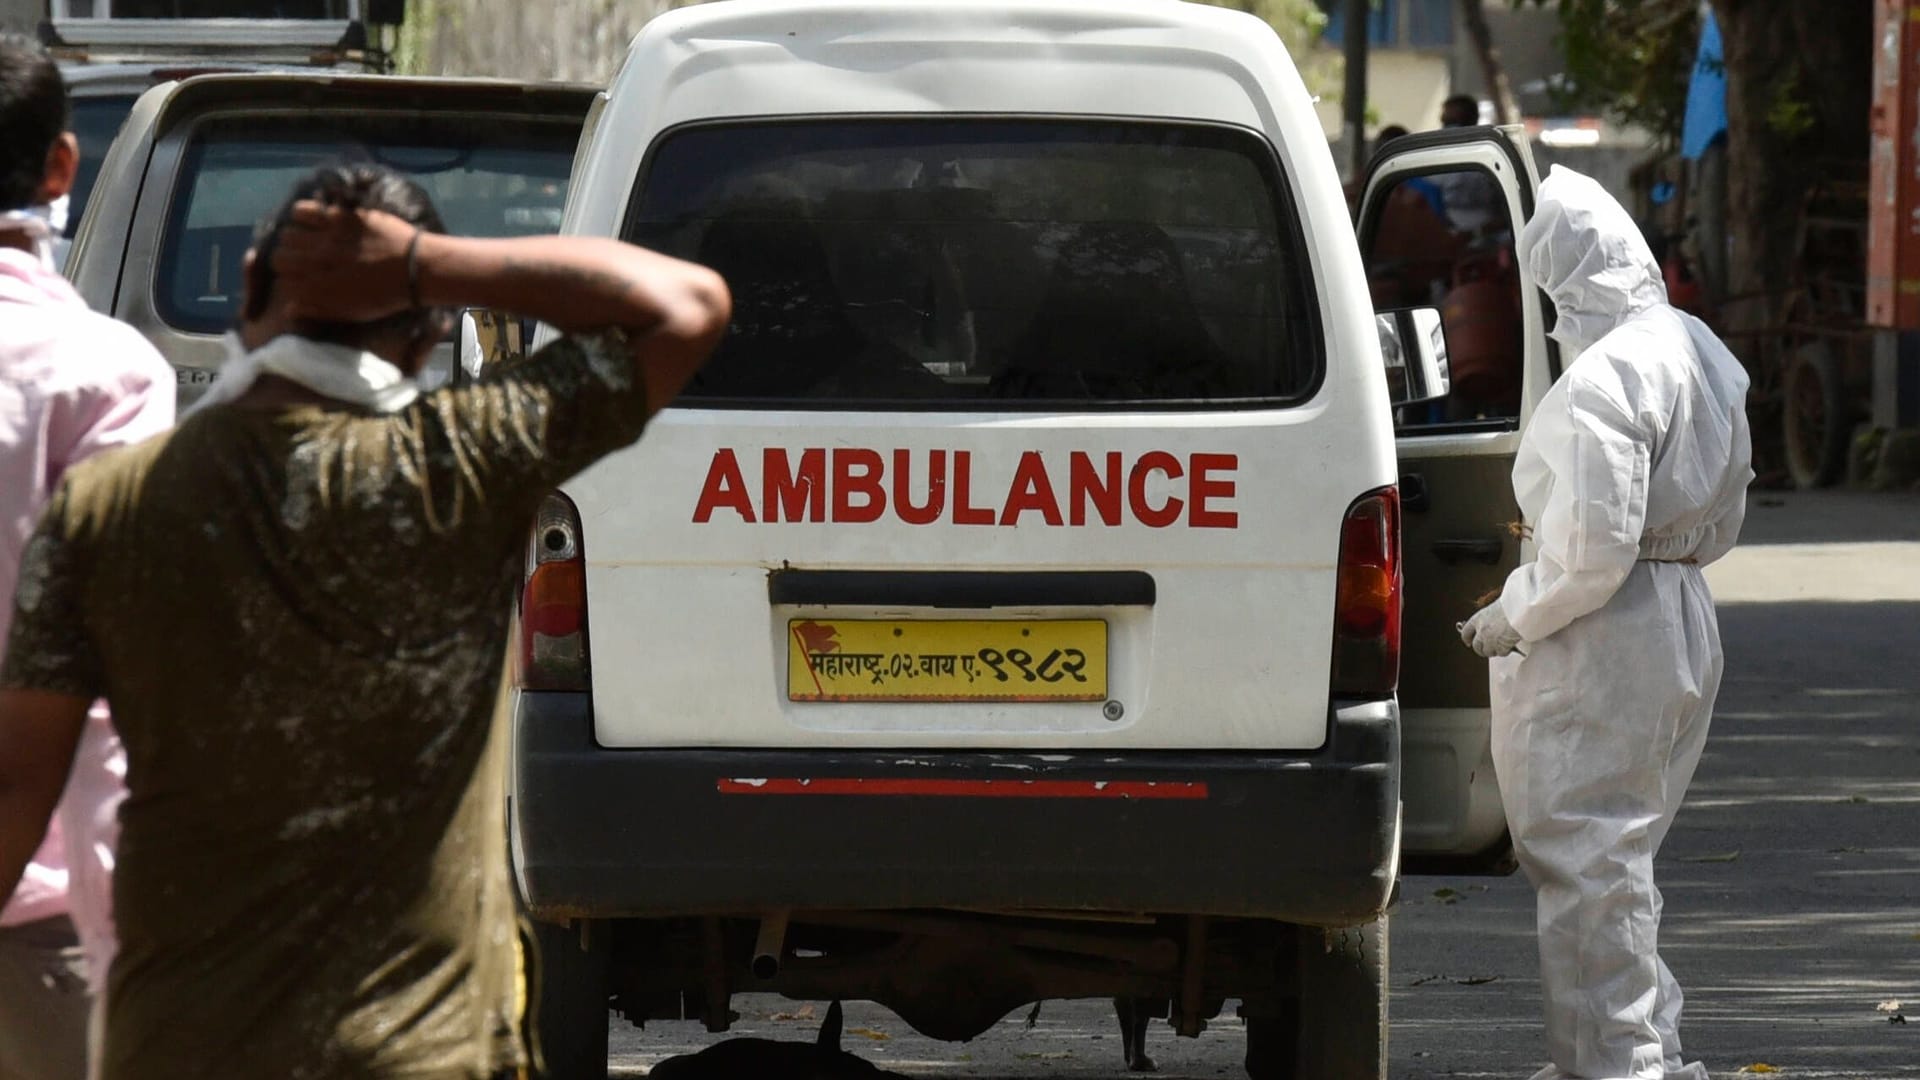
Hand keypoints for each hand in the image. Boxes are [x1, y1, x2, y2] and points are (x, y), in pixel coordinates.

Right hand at [268, 201, 419, 322]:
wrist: (415, 269)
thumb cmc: (386, 295)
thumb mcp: (352, 312)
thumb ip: (319, 309)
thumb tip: (289, 308)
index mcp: (319, 288)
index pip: (282, 281)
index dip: (288, 279)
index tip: (296, 277)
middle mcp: (316, 263)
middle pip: (279, 257)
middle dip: (287, 258)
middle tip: (300, 257)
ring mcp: (326, 239)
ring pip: (288, 234)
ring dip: (294, 237)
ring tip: (307, 237)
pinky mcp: (338, 218)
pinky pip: (305, 210)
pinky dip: (303, 213)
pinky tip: (314, 218)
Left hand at [1458, 602, 1522, 658]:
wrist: (1520, 609)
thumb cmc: (1511, 604)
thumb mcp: (1495, 607)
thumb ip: (1490, 617)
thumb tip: (1492, 622)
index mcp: (1478, 618)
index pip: (1465, 632)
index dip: (1467, 639)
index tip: (1468, 642)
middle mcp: (1481, 630)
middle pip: (1476, 646)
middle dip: (1481, 649)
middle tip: (1487, 649)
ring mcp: (1490, 639)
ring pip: (1488, 652)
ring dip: (1494, 651)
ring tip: (1500, 647)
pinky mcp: (1501, 646)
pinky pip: (1501, 653)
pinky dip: (1505, 651)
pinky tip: (1509, 646)